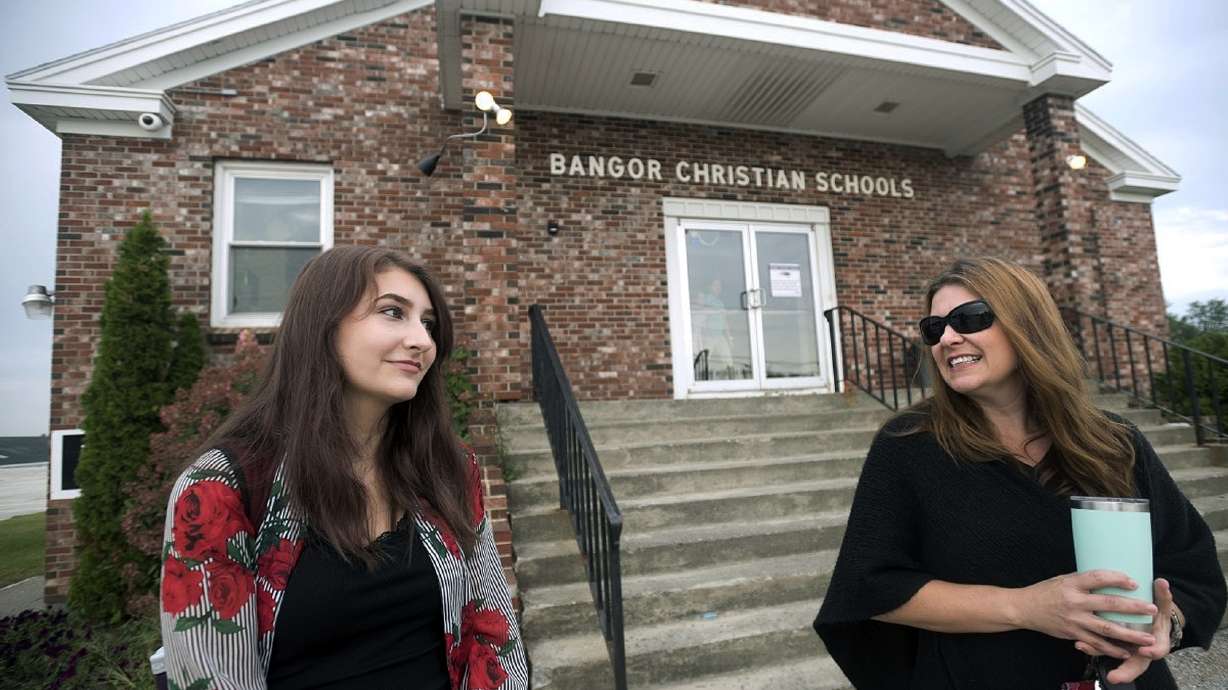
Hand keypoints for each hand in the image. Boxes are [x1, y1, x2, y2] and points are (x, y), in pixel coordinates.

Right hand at [1015, 570, 1157, 658]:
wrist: (1024, 609)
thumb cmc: (1045, 591)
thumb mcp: (1063, 580)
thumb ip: (1084, 582)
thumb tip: (1110, 579)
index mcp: (1072, 584)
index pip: (1097, 578)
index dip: (1117, 579)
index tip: (1134, 582)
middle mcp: (1074, 602)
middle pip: (1108, 604)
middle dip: (1132, 608)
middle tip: (1151, 609)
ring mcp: (1074, 620)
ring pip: (1106, 628)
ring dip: (1129, 634)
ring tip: (1147, 638)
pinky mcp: (1073, 634)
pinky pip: (1096, 643)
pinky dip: (1112, 649)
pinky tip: (1125, 652)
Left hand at [1081, 578, 1176, 683]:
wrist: (1152, 622)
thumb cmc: (1155, 613)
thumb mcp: (1162, 605)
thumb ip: (1163, 595)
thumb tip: (1162, 581)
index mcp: (1157, 639)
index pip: (1159, 650)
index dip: (1154, 651)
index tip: (1146, 651)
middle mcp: (1143, 649)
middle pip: (1137, 665)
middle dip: (1126, 671)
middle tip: (1114, 676)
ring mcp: (1129, 650)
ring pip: (1116, 659)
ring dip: (1101, 656)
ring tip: (1087, 652)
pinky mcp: (1115, 646)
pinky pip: (1103, 649)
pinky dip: (1091, 648)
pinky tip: (1079, 644)